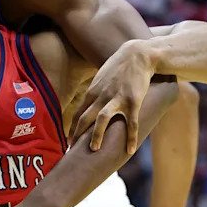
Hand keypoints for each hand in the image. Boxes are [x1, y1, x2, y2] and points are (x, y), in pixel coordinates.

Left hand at [71, 39, 154, 153]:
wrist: (138, 55)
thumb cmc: (119, 68)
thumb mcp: (101, 78)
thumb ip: (94, 92)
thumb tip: (87, 104)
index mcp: (92, 92)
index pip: (78, 113)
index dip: (73, 129)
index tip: (69, 141)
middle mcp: (101, 96)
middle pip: (85, 117)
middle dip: (77, 135)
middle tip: (73, 151)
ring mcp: (117, 98)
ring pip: (102, 119)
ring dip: (96, 135)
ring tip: (94, 149)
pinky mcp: (133, 101)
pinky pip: (131, 123)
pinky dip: (130, 137)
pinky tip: (130, 150)